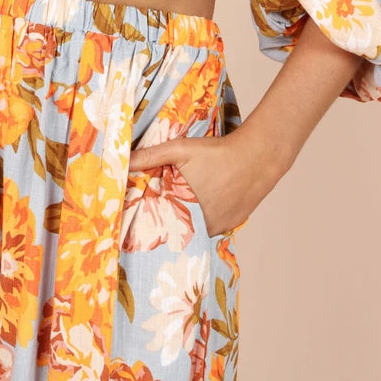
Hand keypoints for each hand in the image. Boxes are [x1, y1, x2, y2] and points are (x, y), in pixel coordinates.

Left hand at [127, 123, 285, 238]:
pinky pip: (210, 227)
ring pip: (194, 230)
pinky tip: (203, 203)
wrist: (257, 157)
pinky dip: (204, 219)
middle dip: (167, 221)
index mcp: (185, 211)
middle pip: (177, 229)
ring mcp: (218, 228)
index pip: (159, 225)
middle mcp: (202, 227)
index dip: (148, 221)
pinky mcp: (231, 225)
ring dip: (186, 222)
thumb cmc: (217, 152)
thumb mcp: (181, 149)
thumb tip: (123, 161)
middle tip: (156, 211)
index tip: (136, 218)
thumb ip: (150, 156)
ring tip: (179, 206)